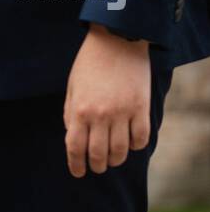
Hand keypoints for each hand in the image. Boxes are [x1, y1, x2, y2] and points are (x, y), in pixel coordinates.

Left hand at [63, 24, 150, 176]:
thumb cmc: (90, 62)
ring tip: (113, 158)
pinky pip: (141, 139)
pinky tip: (130, 143)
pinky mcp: (141, 108)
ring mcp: (123, 113)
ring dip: (115, 160)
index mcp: (80, 109)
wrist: (116, 39)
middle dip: (96, 166)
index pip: (75, 148)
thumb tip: (72, 138)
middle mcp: (101, 115)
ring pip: (120, 151)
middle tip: (97, 167)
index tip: (78, 172)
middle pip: (98, 155)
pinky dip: (136, 146)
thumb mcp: (72, 86)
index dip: (75, 165)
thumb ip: (70, 113)